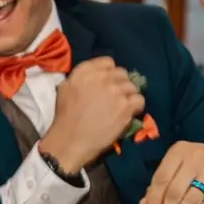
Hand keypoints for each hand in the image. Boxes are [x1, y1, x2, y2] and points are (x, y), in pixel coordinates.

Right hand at [39, 57, 145, 171]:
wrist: (70, 141)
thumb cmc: (64, 118)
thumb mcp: (64, 89)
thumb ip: (80, 78)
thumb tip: (93, 77)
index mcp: (85, 71)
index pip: (108, 62)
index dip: (110, 72)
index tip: (107, 82)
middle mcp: (102, 77)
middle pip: (122, 74)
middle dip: (120, 84)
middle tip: (115, 96)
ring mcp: (116, 91)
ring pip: (132, 87)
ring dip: (128, 96)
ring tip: (121, 107)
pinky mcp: (125, 106)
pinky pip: (139, 99)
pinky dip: (136, 106)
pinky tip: (128, 113)